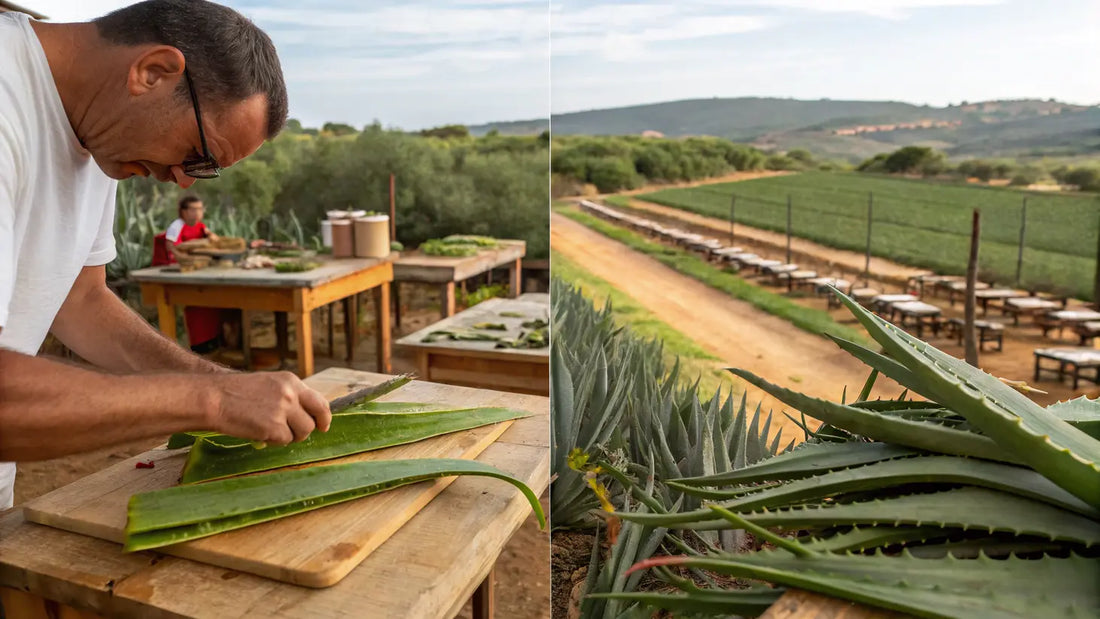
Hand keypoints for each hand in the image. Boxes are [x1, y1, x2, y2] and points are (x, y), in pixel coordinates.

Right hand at [210, 372, 331, 445]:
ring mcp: (283, 410)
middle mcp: (290, 394)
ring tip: (270, 430)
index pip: (318, 399)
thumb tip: (302, 415)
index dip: (324, 414)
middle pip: (316, 417)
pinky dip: (274, 441)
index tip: (323, 424)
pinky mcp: (274, 428)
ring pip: (303, 432)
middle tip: (303, 435)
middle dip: (314, 428)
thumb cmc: (234, 393)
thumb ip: (286, 396)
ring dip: (290, 436)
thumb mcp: (267, 384)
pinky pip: (284, 441)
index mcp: (290, 381)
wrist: (213, 398)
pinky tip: (260, 433)